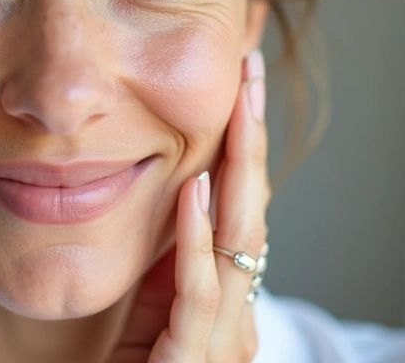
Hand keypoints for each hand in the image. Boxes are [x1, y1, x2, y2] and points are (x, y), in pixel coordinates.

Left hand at [109, 49, 269, 362]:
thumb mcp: (151, 312)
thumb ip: (171, 263)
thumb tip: (182, 194)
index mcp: (228, 301)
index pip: (243, 208)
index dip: (244, 146)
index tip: (240, 87)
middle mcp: (238, 317)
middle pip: (253, 212)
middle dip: (251, 139)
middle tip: (248, 72)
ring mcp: (223, 342)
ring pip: (240, 242)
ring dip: (237, 170)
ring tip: (236, 108)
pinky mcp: (194, 362)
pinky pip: (199, 291)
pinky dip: (198, 238)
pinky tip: (196, 189)